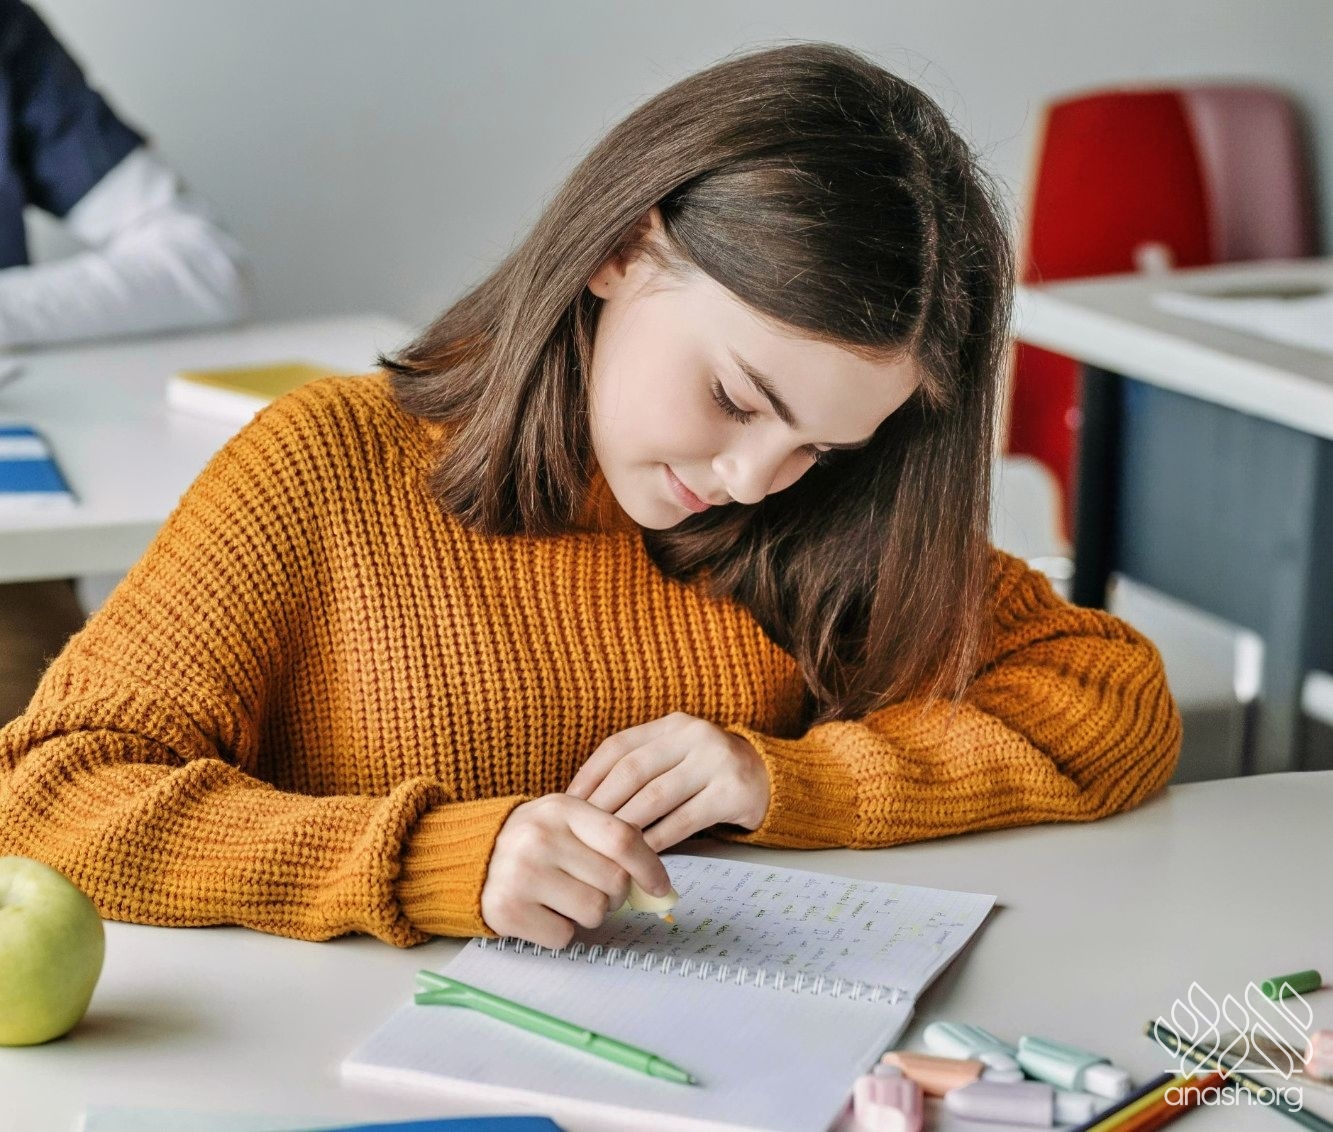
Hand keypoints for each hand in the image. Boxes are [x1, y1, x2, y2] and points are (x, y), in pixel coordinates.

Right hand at [480, 794, 671, 948]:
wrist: (466, 857)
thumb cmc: (530, 840)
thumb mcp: (564, 820)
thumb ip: (608, 838)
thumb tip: (656, 880)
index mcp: (562, 809)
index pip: (622, 839)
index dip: (649, 867)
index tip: (660, 886)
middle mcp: (540, 838)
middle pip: (614, 883)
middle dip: (613, 894)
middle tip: (591, 887)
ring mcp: (521, 875)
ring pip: (594, 913)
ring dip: (587, 914)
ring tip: (563, 897)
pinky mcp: (507, 911)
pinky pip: (563, 936)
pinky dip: (559, 930)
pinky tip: (541, 911)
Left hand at [566, 712, 770, 851]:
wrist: (770, 779)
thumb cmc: (709, 774)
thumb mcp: (677, 757)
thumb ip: (642, 767)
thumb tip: (583, 801)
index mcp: (672, 724)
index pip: (618, 746)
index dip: (589, 775)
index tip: (566, 804)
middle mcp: (694, 735)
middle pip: (632, 771)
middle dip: (601, 804)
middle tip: (578, 832)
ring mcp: (716, 761)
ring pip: (656, 797)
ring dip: (625, 825)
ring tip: (604, 847)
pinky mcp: (732, 792)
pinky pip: (684, 819)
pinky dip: (658, 839)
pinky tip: (641, 855)